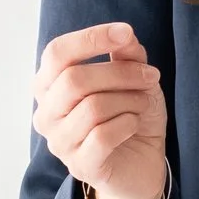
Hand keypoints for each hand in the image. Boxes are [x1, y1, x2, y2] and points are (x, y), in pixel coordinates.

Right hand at [34, 22, 169, 198]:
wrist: (142, 163)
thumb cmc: (130, 115)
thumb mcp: (133, 78)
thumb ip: (125, 54)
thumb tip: (124, 34)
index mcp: (50, 86)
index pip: (56, 53)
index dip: (90, 38)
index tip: (125, 33)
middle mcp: (47, 114)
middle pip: (75, 79)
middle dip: (121, 73)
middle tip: (151, 76)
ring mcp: (59, 142)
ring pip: (92, 107)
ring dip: (129, 100)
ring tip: (143, 104)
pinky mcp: (80, 165)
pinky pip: (103, 135)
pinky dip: (128, 124)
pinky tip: (134, 125)